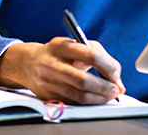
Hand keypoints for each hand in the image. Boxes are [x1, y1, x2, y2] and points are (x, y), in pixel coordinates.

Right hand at [0, 37, 125, 104]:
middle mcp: (52, 63)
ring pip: (78, 95)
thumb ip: (100, 56)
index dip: (107, 67)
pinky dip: (88, 102)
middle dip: (103, 87)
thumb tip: (117, 78)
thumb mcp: (77, 45)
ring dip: (98, 98)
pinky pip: (73, 102)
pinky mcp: (48, 96)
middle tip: (115, 90)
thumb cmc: (60, 53)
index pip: (90, 55)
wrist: (29, 63)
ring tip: (109, 96)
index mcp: (61, 45)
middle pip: (82, 80)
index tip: (116, 74)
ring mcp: (48, 81)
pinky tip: (96, 98)